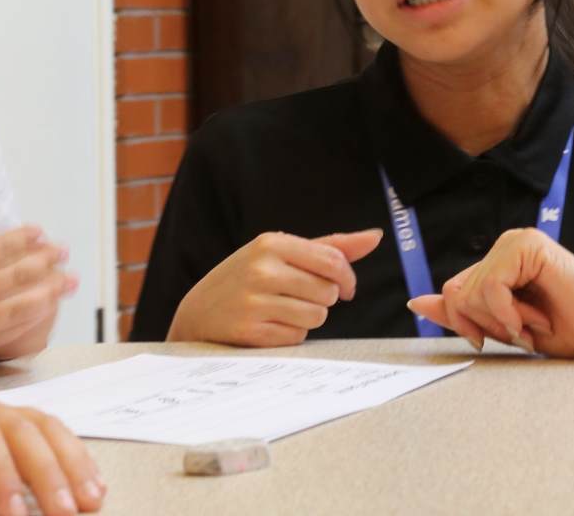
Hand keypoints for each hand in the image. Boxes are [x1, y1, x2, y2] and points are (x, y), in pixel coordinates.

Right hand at [0, 210, 74, 370]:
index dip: (26, 239)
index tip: (43, 233)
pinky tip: (34, 315)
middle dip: (45, 266)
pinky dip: (20, 325)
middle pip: (15, 279)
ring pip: (13, 312)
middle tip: (66, 257)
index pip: (0, 247)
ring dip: (44, 297)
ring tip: (65, 287)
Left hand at [0, 383, 102, 515]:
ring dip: (70, 462)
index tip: (15, 515)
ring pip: (43, 426)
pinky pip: (45, 431)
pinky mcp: (1, 423)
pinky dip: (70, 455)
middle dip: (48, 473)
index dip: (1, 473)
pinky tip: (87, 483)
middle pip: (21, 429)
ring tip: (91, 501)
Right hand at [167, 229, 383, 346]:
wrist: (197, 313)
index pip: (333, 261)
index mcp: (271, 243)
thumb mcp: (281, 254)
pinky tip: (268, 326)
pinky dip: (290, 335)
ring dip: (307, 318)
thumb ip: (330, 247)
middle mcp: (262, 269)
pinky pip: (297, 337)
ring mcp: (254, 301)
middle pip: (327, 292)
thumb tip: (376, 236)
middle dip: (322, 299)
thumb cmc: (248, 278)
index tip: (344, 288)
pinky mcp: (251, 331)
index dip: (347, 279)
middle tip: (297, 297)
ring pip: (316, 316)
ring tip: (281, 311)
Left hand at [407, 228, 573, 357]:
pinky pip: (490, 287)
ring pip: (470, 293)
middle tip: (525, 330)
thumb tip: (415, 303)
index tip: (507, 337)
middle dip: (487, 326)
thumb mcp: (502, 328)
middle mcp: (502, 246)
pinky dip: (509, 313)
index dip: (469, 326)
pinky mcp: (528, 245)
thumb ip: (462, 314)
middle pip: (456, 294)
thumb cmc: (568, 330)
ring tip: (536, 321)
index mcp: (496, 262)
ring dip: (503, 322)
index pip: (451, 293)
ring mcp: (515, 241)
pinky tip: (536, 317)